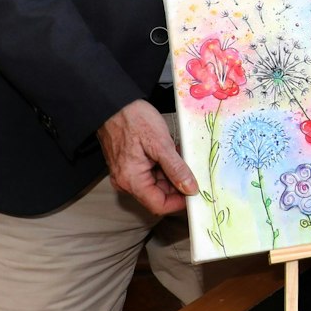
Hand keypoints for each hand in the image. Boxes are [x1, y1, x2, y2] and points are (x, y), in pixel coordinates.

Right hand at [100, 99, 195, 214]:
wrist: (114, 104)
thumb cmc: (133, 119)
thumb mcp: (161, 144)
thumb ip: (176, 169)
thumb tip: (190, 189)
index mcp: (131, 180)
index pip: (159, 206)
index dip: (180, 203)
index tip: (197, 193)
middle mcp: (126, 181)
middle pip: (159, 195)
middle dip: (178, 184)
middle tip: (192, 168)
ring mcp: (127, 174)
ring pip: (158, 184)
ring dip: (173, 173)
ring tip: (181, 155)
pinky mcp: (130, 166)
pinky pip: (152, 173)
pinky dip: (165, 166)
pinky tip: (172, 152)